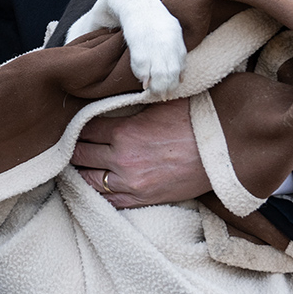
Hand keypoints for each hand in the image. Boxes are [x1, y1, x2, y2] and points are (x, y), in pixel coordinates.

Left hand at [72, 98, 209, 207]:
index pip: (83, 127)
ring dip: (80, 169)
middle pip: (80, 153)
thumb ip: (132, 101)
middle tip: (66, 142)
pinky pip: (108, 201)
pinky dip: (96, 193)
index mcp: (124, 130)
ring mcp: (131, 182)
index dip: (75, 124)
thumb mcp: (159, 102)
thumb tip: (114, 92)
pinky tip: (90, 186)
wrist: (226, 150)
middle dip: (72, 147)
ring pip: (88, 179)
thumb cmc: (196, 120)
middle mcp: (122, 158)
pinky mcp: (143, 199)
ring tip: (76, 163)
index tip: (71, 121)